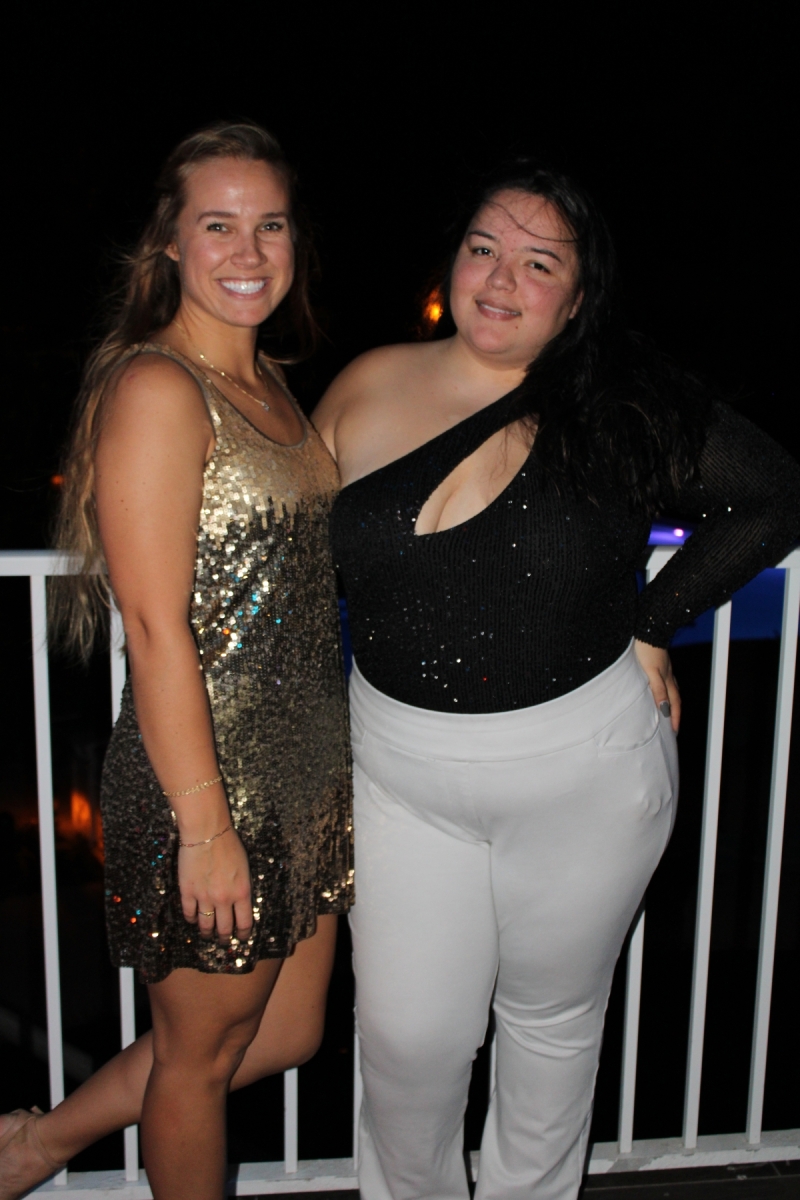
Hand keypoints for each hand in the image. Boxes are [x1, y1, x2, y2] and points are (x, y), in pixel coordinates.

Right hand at [178, 825, 253, 940]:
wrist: (206, 832)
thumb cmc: (228, 844)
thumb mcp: (244, 868)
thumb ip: (241, 888)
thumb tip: (239, 902)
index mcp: (242, 892)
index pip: (244, 922)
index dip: (243, 934)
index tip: (241, 938)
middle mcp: (224, 899)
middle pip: (224, 928)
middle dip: (224, 937)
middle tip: (223, 940)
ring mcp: (204, 897)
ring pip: (206, 925)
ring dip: (207, 932)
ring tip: (207, 934)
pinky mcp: (188, 892)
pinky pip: (189, 913)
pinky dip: (191, 919)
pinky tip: (193, 919)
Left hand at [634, 639, 680, 732]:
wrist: (648, 629)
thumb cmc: (647, 649)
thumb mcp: (651, 671)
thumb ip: (658, 689)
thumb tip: (664, 708)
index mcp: (667, 679)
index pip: (674, 703)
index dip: (675, 717)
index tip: (674, 730)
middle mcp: (668, 675)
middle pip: (675, 698)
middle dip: (675, 713)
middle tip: (674, 726)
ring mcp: (664, 669)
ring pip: (671, 689)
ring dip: (671, 702)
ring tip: (668, 712)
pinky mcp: (658, 663)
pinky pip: (664, 682)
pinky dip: (664, 691)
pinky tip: (659, 691)